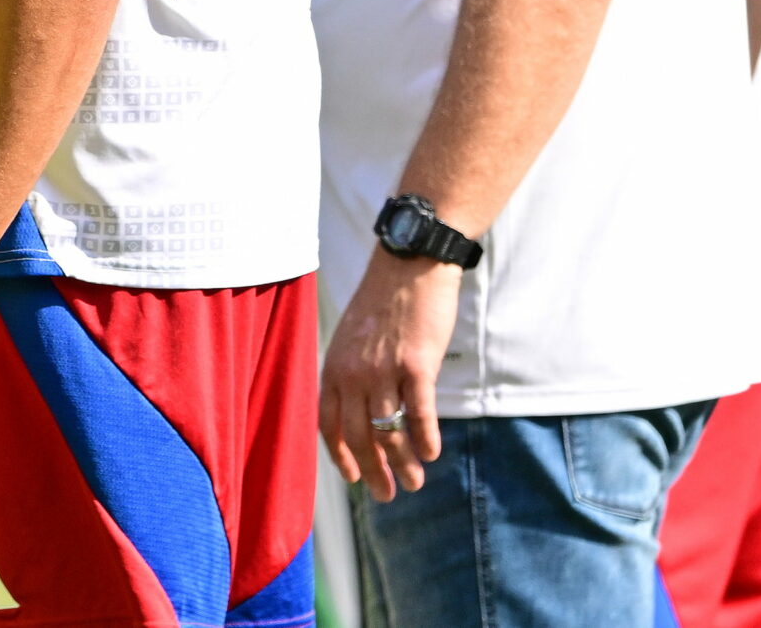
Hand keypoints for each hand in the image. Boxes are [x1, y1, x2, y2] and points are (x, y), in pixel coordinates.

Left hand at [320, 250, 457, 500]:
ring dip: (403, 463)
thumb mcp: (353, 337)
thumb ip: (352, 372)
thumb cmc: (384, 301)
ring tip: (415, 484)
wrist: (408, 264)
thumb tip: (360, 410)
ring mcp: (384, 369)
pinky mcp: (416, 364)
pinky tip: (431, 454)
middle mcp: (354, 372)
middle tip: (388, 495)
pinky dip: (425, 438)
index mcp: (335, 366)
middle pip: (359, 436)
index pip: (328, 423)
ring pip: (390, 431)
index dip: (341, 455)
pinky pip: (419, 413)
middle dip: (374, 471)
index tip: (354, 478)